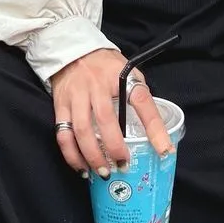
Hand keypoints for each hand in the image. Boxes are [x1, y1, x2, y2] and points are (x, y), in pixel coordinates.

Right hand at [50, 49, 172, 179]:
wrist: (72, 50)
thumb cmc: (106, 66)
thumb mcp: (128, 72)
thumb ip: (138, 97)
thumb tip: (157, 133)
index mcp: (120, 75)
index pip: (141, 99)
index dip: (154, 126)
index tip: (163, 150)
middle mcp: (96, 84)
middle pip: (105, 119)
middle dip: (115, 148)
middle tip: (124, 166)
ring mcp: (76, 95)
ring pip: (81, 130)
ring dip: (93, 156)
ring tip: (103, 173)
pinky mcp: (60, 105)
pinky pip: (63, 134)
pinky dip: (72, 155)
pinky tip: (82, 168)